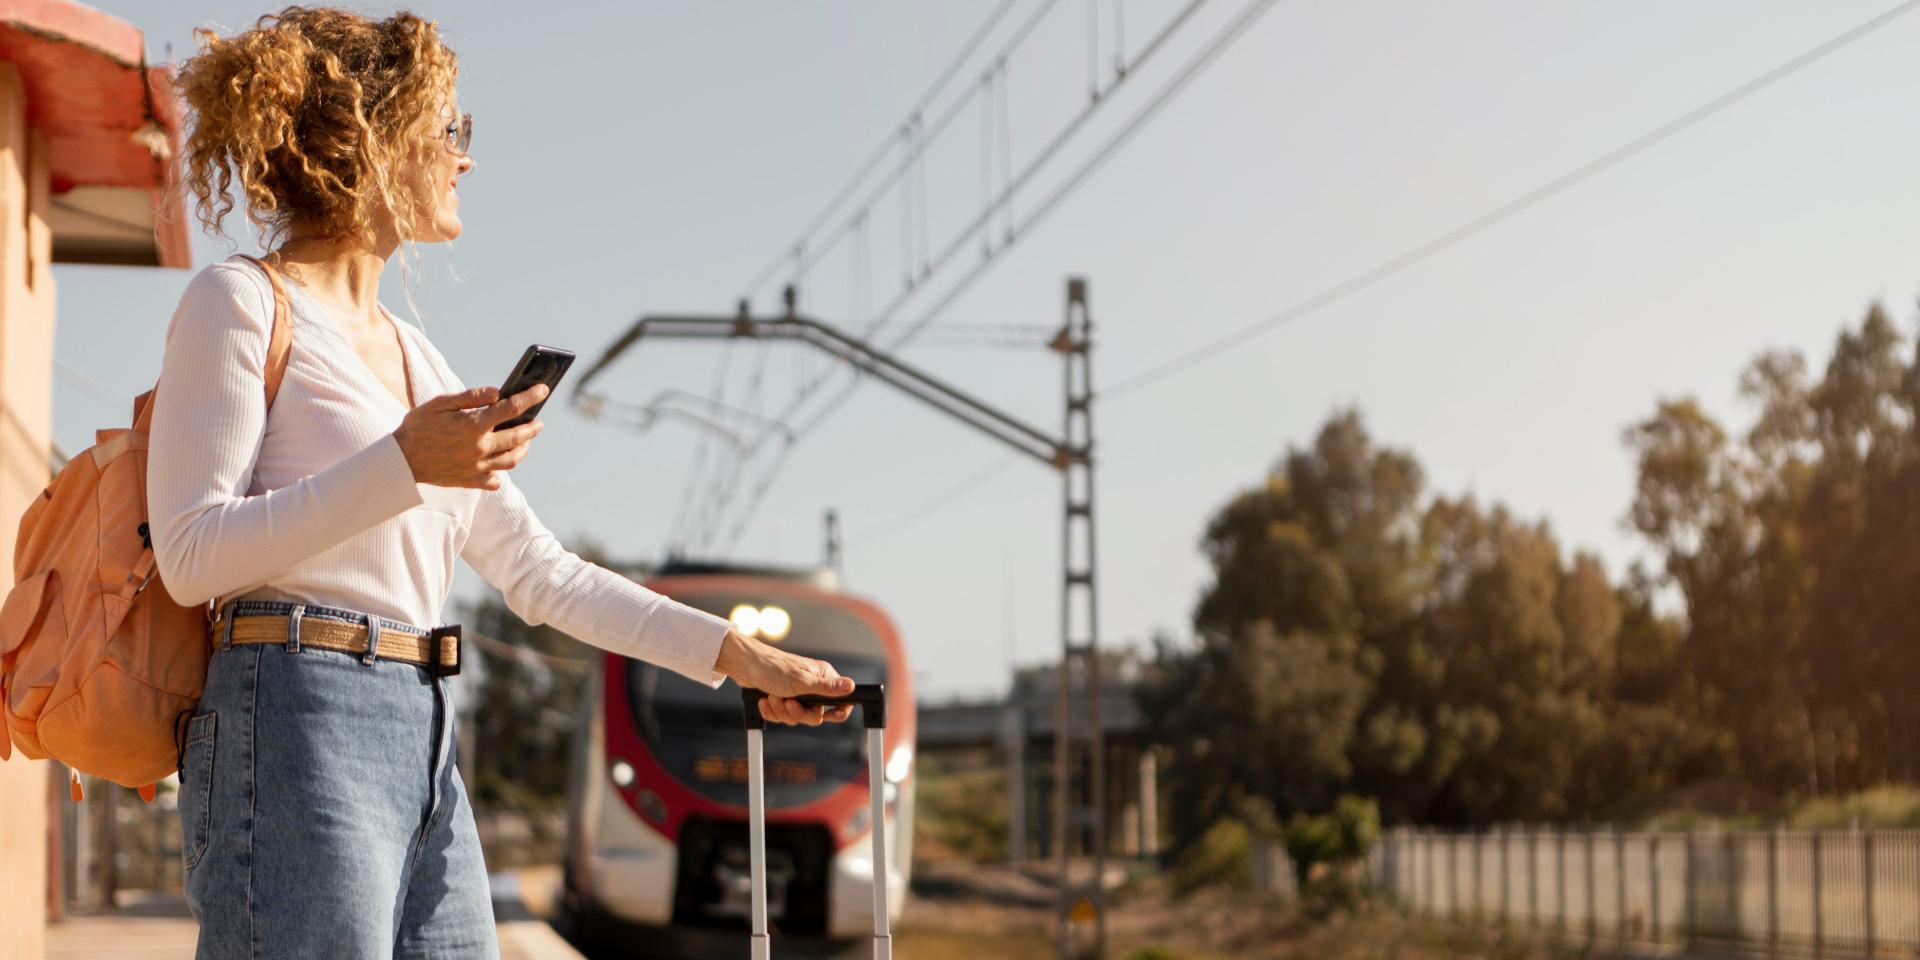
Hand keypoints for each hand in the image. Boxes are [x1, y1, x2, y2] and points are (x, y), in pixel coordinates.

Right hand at [393, 384, 546, 489]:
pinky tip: (500, 466)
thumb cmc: (418, 426)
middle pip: (518, 437)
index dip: (530, 397)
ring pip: (511, 460)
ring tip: (526, 442)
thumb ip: (471, 397)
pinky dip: (501, 473)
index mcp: (475, 425)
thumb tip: (497, 392)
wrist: (400, 460)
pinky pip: (494, 480)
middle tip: (538, 422)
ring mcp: (477, 467)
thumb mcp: (441, 403)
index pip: (512, 408)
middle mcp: (481, 448)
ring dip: (523, 449)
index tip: (543, 390)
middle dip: (532, 427)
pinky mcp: (470, 480)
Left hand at [714, 629, 855, 725]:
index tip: (829, 716)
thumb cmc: (773, 668)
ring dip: (781, 710)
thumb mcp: (802, 681)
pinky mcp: (782, 698)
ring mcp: (796, 693)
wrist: (744, 665)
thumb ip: (828, 688)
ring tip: (773, 696)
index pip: (841, 700)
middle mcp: (812, 685)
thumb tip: (852, 687)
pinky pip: (782, 716)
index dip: (838, 711)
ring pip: (797, 717)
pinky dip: (772, 711)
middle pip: (815, 715)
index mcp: (822, 677)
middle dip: (798, 712)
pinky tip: (765, 700)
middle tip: (788, 701)